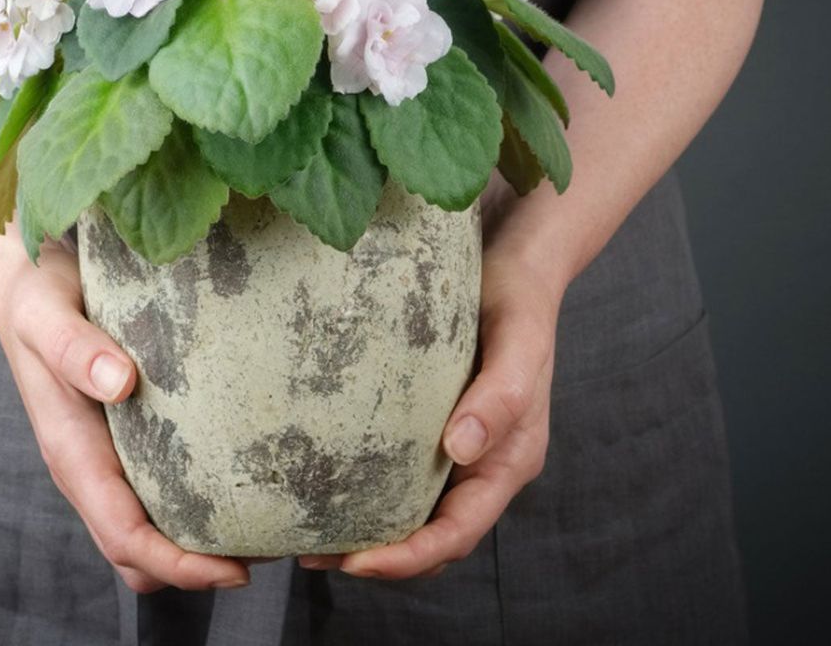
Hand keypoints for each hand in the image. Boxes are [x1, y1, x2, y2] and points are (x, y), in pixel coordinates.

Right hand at [0, 240, 251, 592]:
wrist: (22, 277)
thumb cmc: (35, 295)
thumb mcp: (46, 313)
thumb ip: (75, 348)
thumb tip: (121, 384)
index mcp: (72, 453)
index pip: (125, 537)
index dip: (179, 564)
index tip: (236, 570)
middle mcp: (91, 466)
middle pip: (140, 553)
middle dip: (197, 568)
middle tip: (270, 548)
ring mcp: (108, 455)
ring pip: (150, 529)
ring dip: (199, 542)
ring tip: (267, 522)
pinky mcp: (126, 436)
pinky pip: (160, 490)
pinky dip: (197, 503)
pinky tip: (242, 474)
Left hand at [300, 233, 562, 579]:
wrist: (515, 267)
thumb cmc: (520, 305)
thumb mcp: (519, 346)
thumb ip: (499, 398)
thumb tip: (460, 448)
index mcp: (510, 461)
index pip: (460, 532)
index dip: (412, 557)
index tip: (359, 564)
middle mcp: (483, 465)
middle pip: (434, 536)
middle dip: (381, 558)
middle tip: (316, 557)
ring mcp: (459, 449)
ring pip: (415, 511)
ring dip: (370, 533)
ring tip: (310, 537)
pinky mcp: (434, 425)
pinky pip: (402, 473)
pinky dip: (369, 491)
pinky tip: (327, 481)